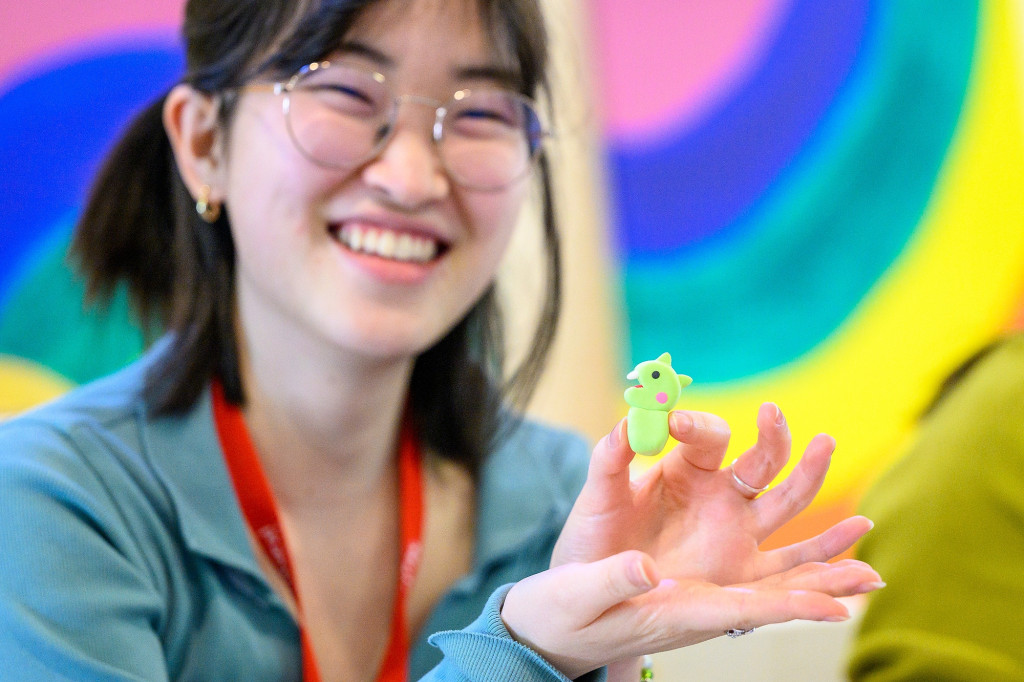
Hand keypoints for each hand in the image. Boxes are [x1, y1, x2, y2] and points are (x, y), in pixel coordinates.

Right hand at [502, 549, 875, 679]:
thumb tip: (646, 567)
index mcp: (675, 612)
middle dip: (821, 582)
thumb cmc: (561, 615)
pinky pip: (751, 572)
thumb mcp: (577, 595)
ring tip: (866, 560)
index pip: (743, 613)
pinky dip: (790, 563)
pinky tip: (819, 556)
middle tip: (872, 574)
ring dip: (816, 567)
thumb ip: (612, 580)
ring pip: (769, 582)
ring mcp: (699, 592)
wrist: (552, 627)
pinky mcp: (692, 582)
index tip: (836, 608)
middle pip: (772, 596)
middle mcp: (698, 604)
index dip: (791, 609)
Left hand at [552, 403, 873, 585]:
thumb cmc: (596, 536)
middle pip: (761, 460)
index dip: (697, 425)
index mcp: (687, 469)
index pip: (708, 437)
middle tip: (778, 416)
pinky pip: (793, 566)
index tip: (675, 422)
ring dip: (810, 475)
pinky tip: (864, 541)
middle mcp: (720, 495)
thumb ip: (610, 455)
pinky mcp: (744, 573)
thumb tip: (629, 417)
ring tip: (826, 445)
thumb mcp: (598, 494)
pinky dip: (831, 558)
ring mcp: (737, 532)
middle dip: (775, 438)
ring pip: (787, 502)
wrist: (596, 586)